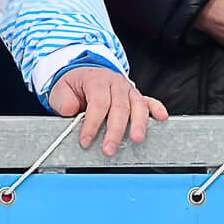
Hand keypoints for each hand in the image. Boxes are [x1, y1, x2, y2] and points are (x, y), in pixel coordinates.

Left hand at [48, 64, 166, 153]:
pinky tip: (162, 118)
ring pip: (136, 105)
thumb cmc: (73, 86)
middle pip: (119, 107)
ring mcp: (128, 89)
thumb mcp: (61, 90)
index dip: (92, 123)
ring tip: (137, 139)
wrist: (83, 74)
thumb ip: (64, 100)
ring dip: (138, 123)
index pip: (97, 102)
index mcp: (96, 80)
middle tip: (109, 149)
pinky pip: (148, 101)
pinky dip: (156, 108)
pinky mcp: (135, 96)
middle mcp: (115, 83)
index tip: (86, 141)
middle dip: (115, 130)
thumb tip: (71, 110)